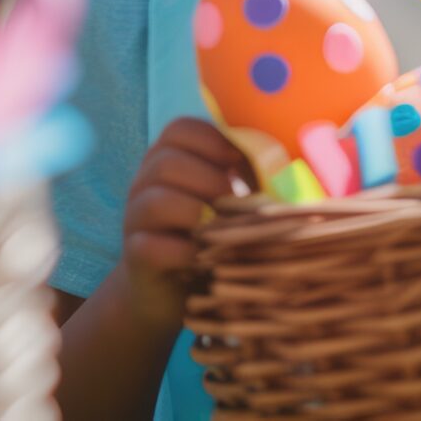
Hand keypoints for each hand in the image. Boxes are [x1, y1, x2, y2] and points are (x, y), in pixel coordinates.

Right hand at [118, 118, 249, 331]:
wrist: (174, 291)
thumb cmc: (213, 237)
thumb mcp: (230, 203)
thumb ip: (249, 180)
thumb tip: (285, 170)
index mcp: (168, 159)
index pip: (180, 129)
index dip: (213, 138)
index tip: (240, 160)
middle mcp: (144, 184)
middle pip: (165, 162)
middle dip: (209, 179)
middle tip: (234, 202)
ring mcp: (134, 220)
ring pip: (155, 201)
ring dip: (195, 213)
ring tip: (219, 229)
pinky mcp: (136, 257)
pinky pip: (150, 246)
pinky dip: (184, 252)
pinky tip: (205, 259)